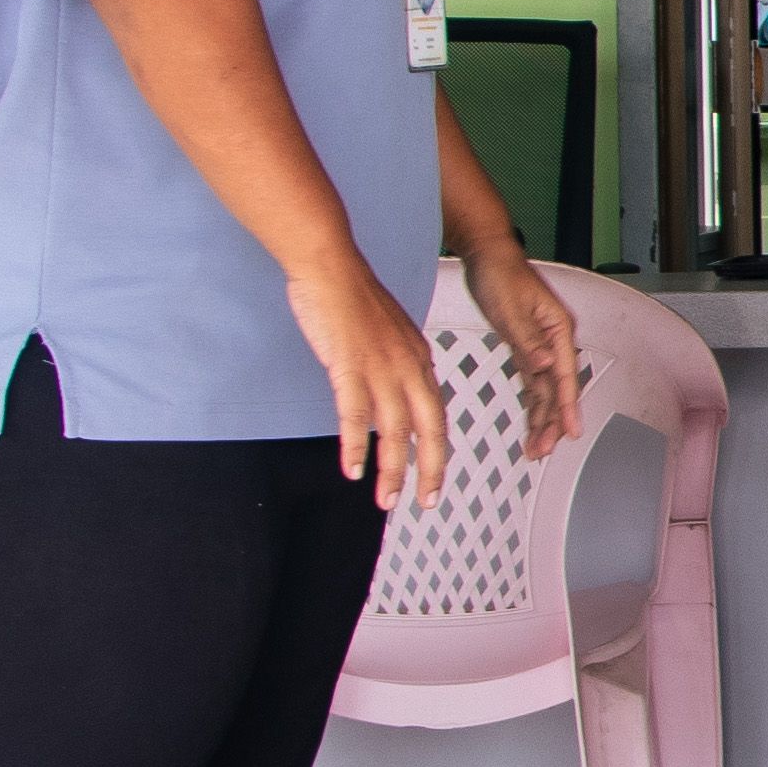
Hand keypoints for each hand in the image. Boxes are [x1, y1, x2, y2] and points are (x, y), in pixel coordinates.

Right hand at [290, 257, 452, 502]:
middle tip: (425, 501)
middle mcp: (408, 366)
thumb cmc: (350, 296)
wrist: (330, 265)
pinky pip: (355, 415)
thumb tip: (390, 393)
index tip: (433, 476)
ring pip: (393, 430)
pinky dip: (355, 446)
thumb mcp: (386, 333)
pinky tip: (352, 469)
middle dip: (428, 470)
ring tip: (385, 500)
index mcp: (419, 357)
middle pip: (428, 429)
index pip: (435, 413)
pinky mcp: (349, 366)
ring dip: (390, 470)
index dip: (436, 449)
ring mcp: (381, 367)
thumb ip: (393, 364)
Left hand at [463, 238, 580, 450]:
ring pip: (546, 389)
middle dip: (552, 422)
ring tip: (536, 446)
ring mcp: (541, 344)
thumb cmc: (500, 273)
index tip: (570, 432)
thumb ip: (528, 339)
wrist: (487, 253)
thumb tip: (544, 365)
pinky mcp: (526, 346)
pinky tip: (531, 420)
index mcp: (558, 329)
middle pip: (558, 389)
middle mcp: (554, 340)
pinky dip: (533, 402)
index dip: (567, 407)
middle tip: (542, 450)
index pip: (565, 376)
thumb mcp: (510, 308)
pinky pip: (534, 382)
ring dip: (542, 417)